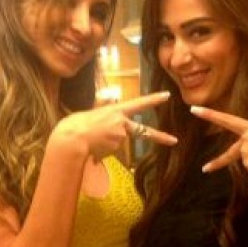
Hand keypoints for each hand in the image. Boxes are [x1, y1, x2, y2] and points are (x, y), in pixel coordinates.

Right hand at [52, 92, 177, 160]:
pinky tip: (93, 147)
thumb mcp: (93, 110)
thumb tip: (109, 98)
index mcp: (116, 110)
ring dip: (108, 144)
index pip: (139, 103)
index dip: (154, 99)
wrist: (72, 139)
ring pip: (118, 143)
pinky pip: (112, 151)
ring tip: (93, 140)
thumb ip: (105, 107)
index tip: (167, 95)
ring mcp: (120, 137)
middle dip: (161, 137)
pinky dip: (104, 151)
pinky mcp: (116, 149)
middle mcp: (121, 123)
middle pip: (144, 131)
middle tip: (175, 140)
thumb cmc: (77, 124)